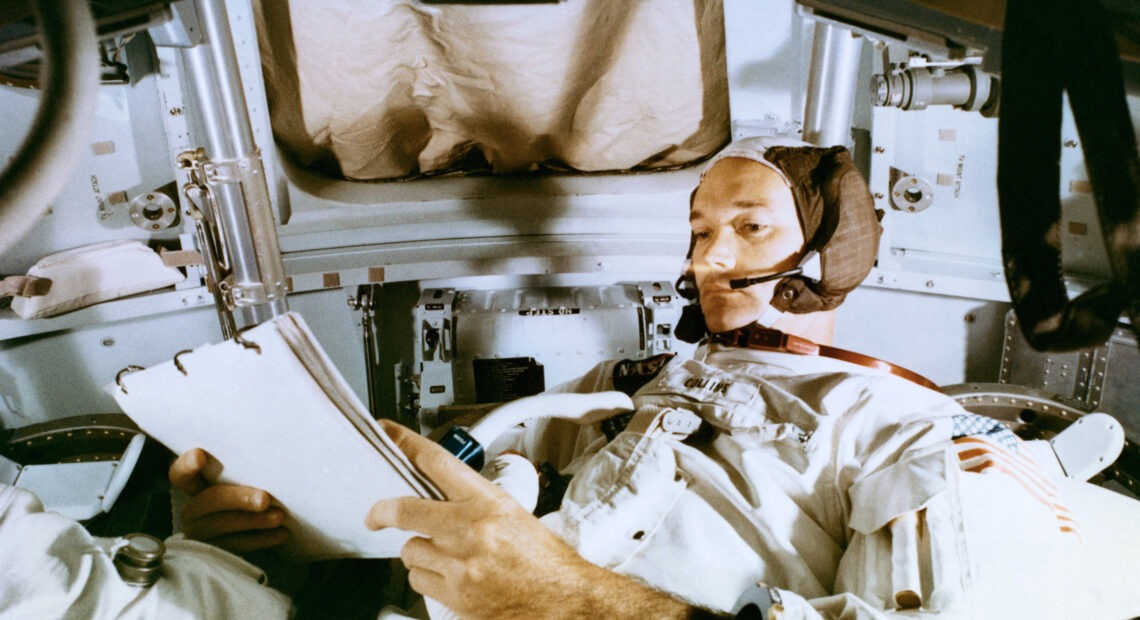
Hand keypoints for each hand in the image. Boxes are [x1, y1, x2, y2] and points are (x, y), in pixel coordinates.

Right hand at [168, 448, 290, 553]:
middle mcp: (194, 511)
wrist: (255, 535)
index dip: (186, 465)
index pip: (181, 474)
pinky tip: (282, 533)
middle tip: (265, 499)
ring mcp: (201, 534)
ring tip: (279, 516)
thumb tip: (270, 460)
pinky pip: (237, 546)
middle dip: (237, 499)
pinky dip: (261, 539)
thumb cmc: (251, 498)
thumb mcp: (244, 483)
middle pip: (209, 501)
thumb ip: (245, 474)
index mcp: (196, 487)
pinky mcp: (217, 554)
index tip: (200, 456)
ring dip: (254, 521)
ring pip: (223, 526)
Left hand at [365, 421, 692, 619]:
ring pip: (410, 551)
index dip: (405, 444)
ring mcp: (460, 564)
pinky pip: (419, 581)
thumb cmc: (544, 559)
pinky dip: (427, 578)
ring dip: (420, 552)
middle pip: (405, 509)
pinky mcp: (455, 595)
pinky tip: (449, 576)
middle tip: (376, 515)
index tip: (388, 435)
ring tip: (446, 555)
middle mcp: (470, 530)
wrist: (563, 599)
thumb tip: (438, 490)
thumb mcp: (512, 514)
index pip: (437, 462)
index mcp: (487, 502)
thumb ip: (473, 501)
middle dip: (383, 511)